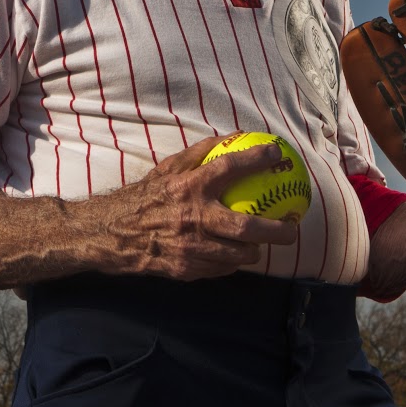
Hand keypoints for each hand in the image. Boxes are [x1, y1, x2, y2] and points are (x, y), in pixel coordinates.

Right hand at [90, 133, 299, 280]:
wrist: (112, 234)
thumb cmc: (144, 197)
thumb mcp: (168, 169)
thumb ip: (201, 153)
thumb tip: (236, 137)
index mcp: (188, 187)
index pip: (229, 168)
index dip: (257, 159)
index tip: (278, 155)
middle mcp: (191, 218)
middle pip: (246, 228)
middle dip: (277, 230)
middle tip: (293, 227)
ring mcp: (189, 247)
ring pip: (238, 255)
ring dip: (255, 249)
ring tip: (263, 243)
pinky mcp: (186, 269)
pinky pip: (222, 268)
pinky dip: (232, 262)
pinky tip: (236, 255)